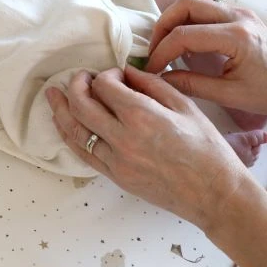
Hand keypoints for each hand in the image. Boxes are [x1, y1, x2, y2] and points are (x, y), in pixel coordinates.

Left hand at [46, 66, 246, 230]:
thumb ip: (151, 85)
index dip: (105, 75)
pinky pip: (83, 153)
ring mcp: (116, 160)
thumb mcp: (184, 106)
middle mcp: (123, 138)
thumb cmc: (206, 149)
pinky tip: (63, 124)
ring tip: (52, 96)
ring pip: (75, 131)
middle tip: (77, 77)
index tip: (114, 76)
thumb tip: (126, 73)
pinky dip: (69, 136)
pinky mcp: (115, 176)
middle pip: (82, 105)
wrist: (214, 194)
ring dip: (60, 110)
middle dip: (75, 86)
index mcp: (142, 116)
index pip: (105, 86)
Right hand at [146, 0, 266, 114]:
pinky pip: (205, 4)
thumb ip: (193, 85)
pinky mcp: (239, 14)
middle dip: (162, 27)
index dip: (161, 51)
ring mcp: (239, 12)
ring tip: (165, 42)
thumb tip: (161, 79)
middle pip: (185, 5)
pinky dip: (187, 16)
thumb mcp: (232, 94)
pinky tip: (184, 37)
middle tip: (154, 51)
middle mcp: (237, 16)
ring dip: (173, 17)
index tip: (152, 68)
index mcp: (236, 37)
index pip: (184, 35)